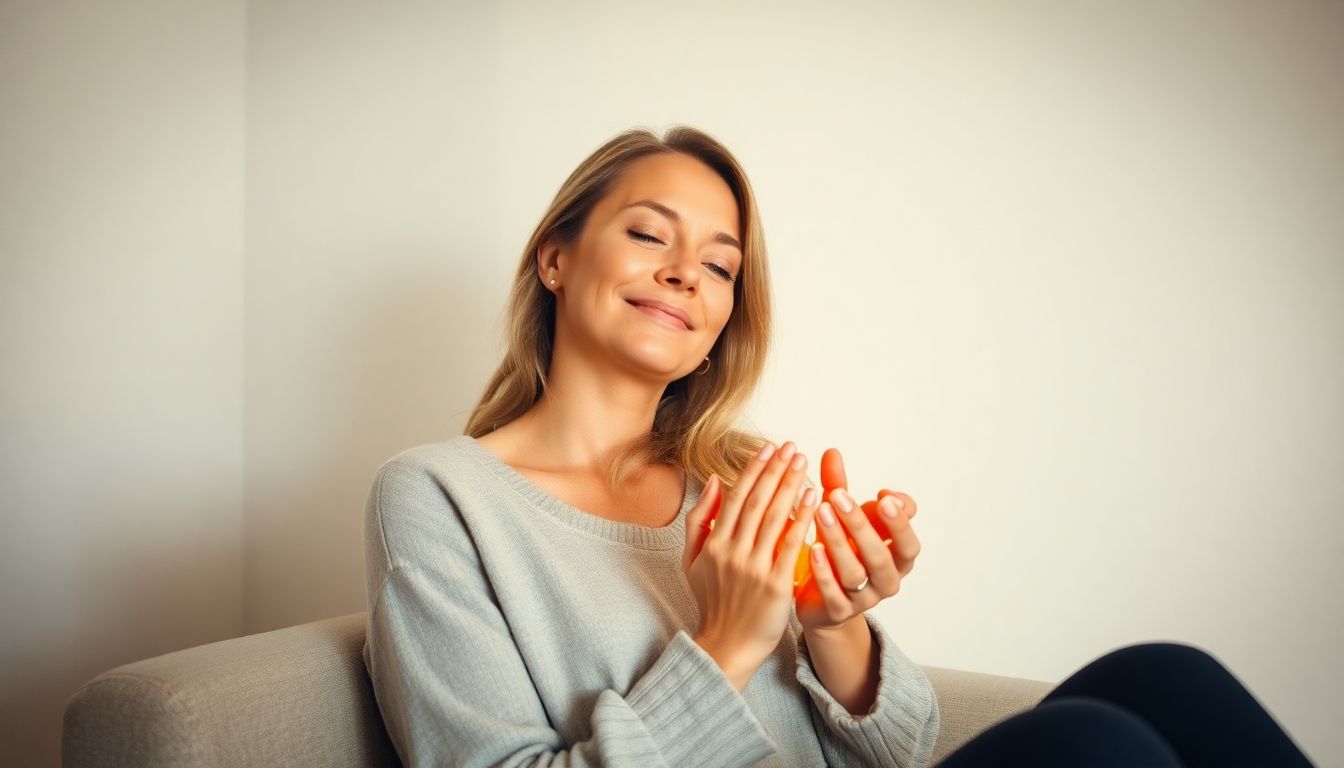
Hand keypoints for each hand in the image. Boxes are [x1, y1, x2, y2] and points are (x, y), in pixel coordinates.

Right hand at [683, 441, 818, 689]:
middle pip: (756, 502)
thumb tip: (713, 480)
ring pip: (773, 518)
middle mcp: (732, 552)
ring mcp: (754, 569)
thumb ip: (699, 519)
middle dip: (774, 470)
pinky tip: (814, 499)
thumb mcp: (692, 560)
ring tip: (802, 462)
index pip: (735, 498)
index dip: (753, 470)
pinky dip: (802, 519)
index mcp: (713, 544)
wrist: (726, 646)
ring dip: (789, 486)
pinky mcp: (776, 586)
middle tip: (791, 447)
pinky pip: (791, 546)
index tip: (768, 448)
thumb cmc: (712, 601)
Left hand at [794, 448, 920, 633]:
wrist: (820, 599)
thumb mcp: (840, 518)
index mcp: (897, 557)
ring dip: (839, 542)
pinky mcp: (839, 613)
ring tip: (821, 513)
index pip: (909, 542)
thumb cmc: (837, 549)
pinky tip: (812, 549)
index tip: (882, 495)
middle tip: (840, 497)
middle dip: (862, 525)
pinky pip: (835, 596)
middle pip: (883, 557)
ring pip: (856, 573)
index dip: (900, 521)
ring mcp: (864, 599)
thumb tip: (831, 451)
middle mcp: (886, 580)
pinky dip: (825, 572)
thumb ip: (838, 487)